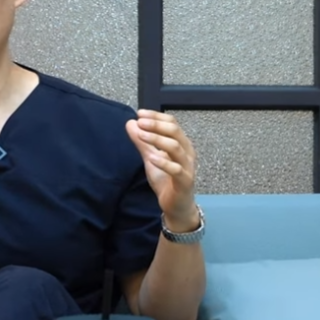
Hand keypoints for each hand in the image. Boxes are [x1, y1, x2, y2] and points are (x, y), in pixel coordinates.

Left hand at [126, 109, 199, 229]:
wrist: (176, 206)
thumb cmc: (167, 181)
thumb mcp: (151, 158)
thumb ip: (142, 142)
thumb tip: (131, 123)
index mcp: (181, 144)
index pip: (171, 123)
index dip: (156, 116)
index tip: (140, 114)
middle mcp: (187, 152)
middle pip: (174, 132)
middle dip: (156, 125)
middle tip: (140, 122)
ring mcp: (187, 167)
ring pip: (175, 147)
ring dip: (157, 139)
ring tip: (142, 135)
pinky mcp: (185, 181)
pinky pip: (176, 169)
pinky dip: (164, 162)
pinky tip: (152, 158)